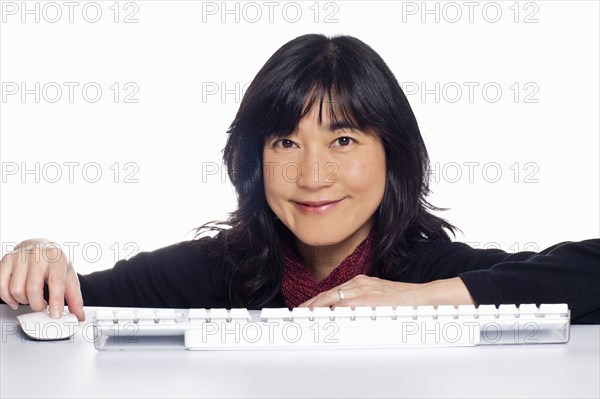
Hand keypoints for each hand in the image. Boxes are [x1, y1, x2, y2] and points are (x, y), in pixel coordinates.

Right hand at [0, 239, 84, 320]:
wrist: (39, 246)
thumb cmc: (54, 262)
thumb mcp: (69, 276)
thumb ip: (75, 297)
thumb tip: (79, 316)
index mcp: (56, 257)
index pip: (56, 281)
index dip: (56, 301)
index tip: (55, 314)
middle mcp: (37, 254)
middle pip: (33, 287)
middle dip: (37, 304)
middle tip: (42, 306)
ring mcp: (20, 256)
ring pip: (16, 289)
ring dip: (24, 301)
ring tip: (31, 298)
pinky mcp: (6, 261)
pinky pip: (2, 287)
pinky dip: (8, 299)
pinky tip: (17, 299)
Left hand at [298, 275, 474, 308]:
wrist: (423, 297)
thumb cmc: (402, 300)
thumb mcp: (378, 296)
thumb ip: (361, 300)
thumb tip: (345, 313)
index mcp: (360, 283)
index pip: (332, 293)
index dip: (316, 301)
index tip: (305, 309)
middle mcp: (359, 284)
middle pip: (328, 294)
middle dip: (311, 304)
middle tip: (298, 314)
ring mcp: (364, 290)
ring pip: (333, 298)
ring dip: (317, 308)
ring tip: (305, 316)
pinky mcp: (370, 298)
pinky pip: (347, 305)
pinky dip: (333, 310)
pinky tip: (324, 316)